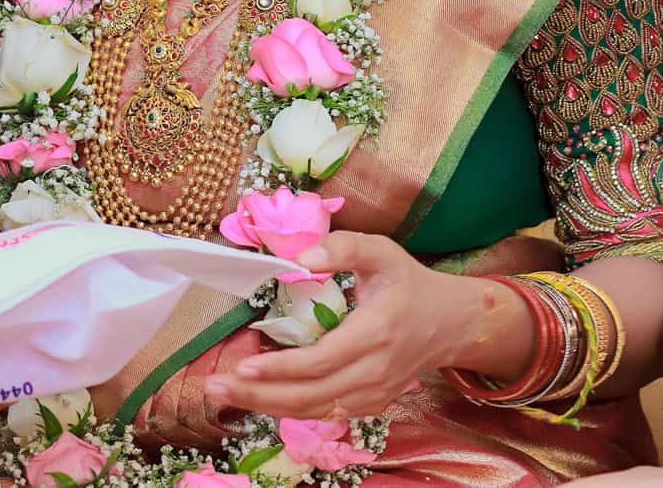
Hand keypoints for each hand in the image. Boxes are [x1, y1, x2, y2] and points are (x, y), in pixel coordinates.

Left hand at [203, 231, 447, 418]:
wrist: (448, 322)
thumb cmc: (408, 282)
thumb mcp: (382, 250)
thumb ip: (344, 247)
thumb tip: (300, 259)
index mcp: (375, 333)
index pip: (321, 361)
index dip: (281, 367)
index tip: (244, 362)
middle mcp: (374, 372)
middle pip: (309, 396)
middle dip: (258, 393)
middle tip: (214, 385)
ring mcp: (373, 394)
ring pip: (313, 412)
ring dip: (265, 406)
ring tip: (224, 394)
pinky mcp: (369, 405)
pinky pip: (324, 414)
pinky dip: (288, 409)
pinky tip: (259, 397)